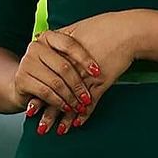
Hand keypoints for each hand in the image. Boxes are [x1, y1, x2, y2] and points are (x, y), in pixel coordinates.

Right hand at [10, 28, 100, 134]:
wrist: (24, 83)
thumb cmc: (50, 69)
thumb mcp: (63, 58)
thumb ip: (76, 54)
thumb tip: (104, 52)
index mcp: (47, 37)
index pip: (70, 45)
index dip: (85, 59)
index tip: (97, 72)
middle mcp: (35, 47)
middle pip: (64, 66)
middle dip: (79, 85)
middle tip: (88, 98)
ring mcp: (27, 62)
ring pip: (56, 82)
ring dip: (70, 97)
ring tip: (80, 106)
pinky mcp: (22, 79)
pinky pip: (46, 93)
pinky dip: (59, 102)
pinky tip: (67, 108)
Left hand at [48, 13, 139, 130]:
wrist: (127, 31)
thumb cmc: (104, 26)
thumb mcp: (77, 29)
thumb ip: (59, 38)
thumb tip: (42, 36)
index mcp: (62, 55)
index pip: (46, 79)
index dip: (38, 95)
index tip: (31, 108)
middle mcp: (71, 68)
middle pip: (56, 93)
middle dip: (47, 112)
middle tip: (39, 128)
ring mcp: (86, 76)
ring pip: (72, 101)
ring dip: (64, 118)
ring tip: (56, 131)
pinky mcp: (101, 82)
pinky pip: (90, 102)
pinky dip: (84, 114)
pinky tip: (76, 124)